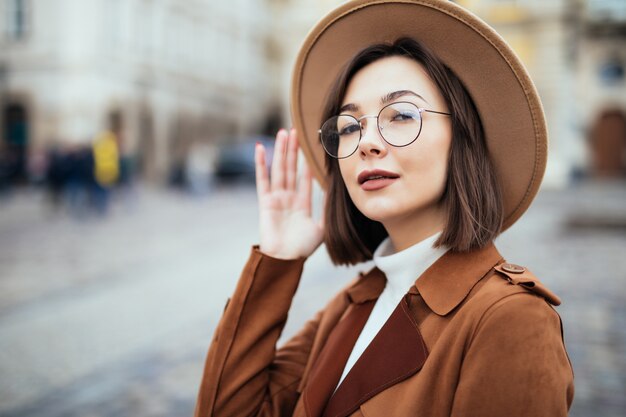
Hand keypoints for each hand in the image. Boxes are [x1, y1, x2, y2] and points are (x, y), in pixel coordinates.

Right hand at [255, 128, 324, 259]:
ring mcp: (275, 198)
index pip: (304, 178)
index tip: (308, 148)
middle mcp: (287, 198)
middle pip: (290, 169)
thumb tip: (335, 195)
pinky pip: (262, 179)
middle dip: (293, 150)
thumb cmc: (302, 248)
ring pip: (279, 169)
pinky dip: (260, 163)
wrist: (286, 260)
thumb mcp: (321, 228)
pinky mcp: (265, 201)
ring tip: (283, 133)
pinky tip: (260, 148)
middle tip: (295, 131)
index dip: (306, 163)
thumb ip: (326, 211)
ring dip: (281, 151)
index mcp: (300, 204)